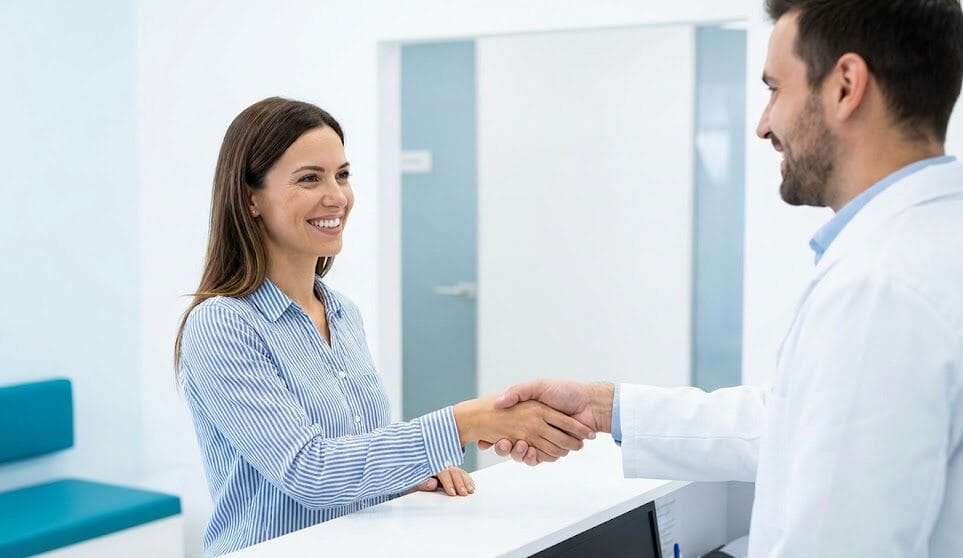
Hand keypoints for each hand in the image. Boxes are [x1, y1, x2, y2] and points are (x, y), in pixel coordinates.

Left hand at [410, 467, 474, 495]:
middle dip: (459, 483)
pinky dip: (468, 480)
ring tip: (470, 491)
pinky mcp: (453, 472)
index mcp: (432, 465)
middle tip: (464, 493)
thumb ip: (423, 483)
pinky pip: (462, 474)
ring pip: (459, 472)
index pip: (442, 472)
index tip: (452, 492)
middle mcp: (441, 464)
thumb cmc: (415, 479)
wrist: (414, 473)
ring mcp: (448, 467)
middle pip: (453, 472)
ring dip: (466, 481)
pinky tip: (472, 487)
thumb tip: (432, 483)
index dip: (448, 483)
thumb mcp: (415, 482)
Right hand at [454, 396, 594, 461]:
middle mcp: (535, 428)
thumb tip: (497, 402)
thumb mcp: (537, 386)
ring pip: (526, 454)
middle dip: (505, 447)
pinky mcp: (556, 449)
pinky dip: (536, 457)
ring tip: (520, 446)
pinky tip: (532, 450)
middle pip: (513, 444)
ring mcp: (545, 439)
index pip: (507, 428)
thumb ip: (518, 392)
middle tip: (502, 444)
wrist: (590, 404)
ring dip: (520, 453)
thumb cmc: (565, 392)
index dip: (497, 436)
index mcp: (530, 414)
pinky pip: (542, 458)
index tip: (489, 440)